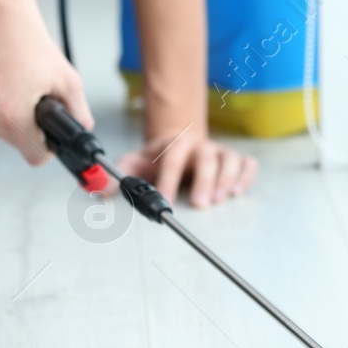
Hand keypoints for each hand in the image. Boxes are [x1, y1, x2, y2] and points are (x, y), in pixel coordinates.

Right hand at [0, 0, 91, 164]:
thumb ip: (79, 112)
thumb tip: (84, 129)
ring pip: (1, 132)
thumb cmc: (29, 44)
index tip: (49, 134)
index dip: (47, 146)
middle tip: (35, 100)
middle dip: (30, 127)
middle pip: (18, 144)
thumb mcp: (68, 79)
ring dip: (13, 118)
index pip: (34, 157)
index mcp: (13, 115)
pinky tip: (3, 86)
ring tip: (20, 89)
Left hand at [118, 127, 257, 207]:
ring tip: (222, 199)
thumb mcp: (135, 164)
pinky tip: (238, 191)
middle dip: (205, 181)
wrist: (179, 142)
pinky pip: (248, 164)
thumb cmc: (157, 159)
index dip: (168, 180)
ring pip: (230, 160)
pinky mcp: (236, 160)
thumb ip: (119, 177)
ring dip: (227, 179)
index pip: (172, 160)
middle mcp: (200, 146)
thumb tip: (99, 192)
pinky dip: (246, 176)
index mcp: (175, 144)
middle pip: (207, 158)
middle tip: (200, 204)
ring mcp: (220, 152)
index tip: (164, 201)